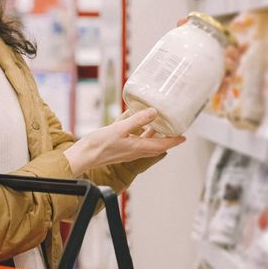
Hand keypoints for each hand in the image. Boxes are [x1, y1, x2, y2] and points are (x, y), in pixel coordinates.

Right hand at [65, 107, 184, 173]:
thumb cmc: (99, 145)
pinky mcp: (119, 149)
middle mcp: (135, 151)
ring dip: (153, 135)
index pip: (162, 145)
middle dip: (166, 138)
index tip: (184, 137)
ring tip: (159, 124)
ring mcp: (127, 151)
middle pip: (156, 145)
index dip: (174, 141)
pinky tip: (136, 125)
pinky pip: (135, 141)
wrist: (83, 157)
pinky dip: (140, 134)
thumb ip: (137, 120)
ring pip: (145, 143)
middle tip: (174, 129)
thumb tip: (154, 112)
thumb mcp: (119, 129)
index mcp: (138, 148)